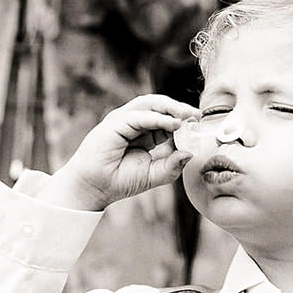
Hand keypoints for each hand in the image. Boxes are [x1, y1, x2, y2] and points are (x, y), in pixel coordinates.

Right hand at [44, 94, 197, 210]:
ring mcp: (123, 121)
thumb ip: (172, 166)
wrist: (93, 188)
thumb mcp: (153, 175)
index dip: (183, 120)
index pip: (166, 118)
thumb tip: (190, 154)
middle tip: (197, 115)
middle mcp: (133, 123)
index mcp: (143, 132)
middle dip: (179, 108)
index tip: (199, 126)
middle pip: (159, 106)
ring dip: (170, 107)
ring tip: (187, 115)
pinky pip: (139, 116)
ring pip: (149, 104)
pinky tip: (172, 124)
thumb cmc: (119, 181)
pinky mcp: (114, 124)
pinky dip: (158, 118)